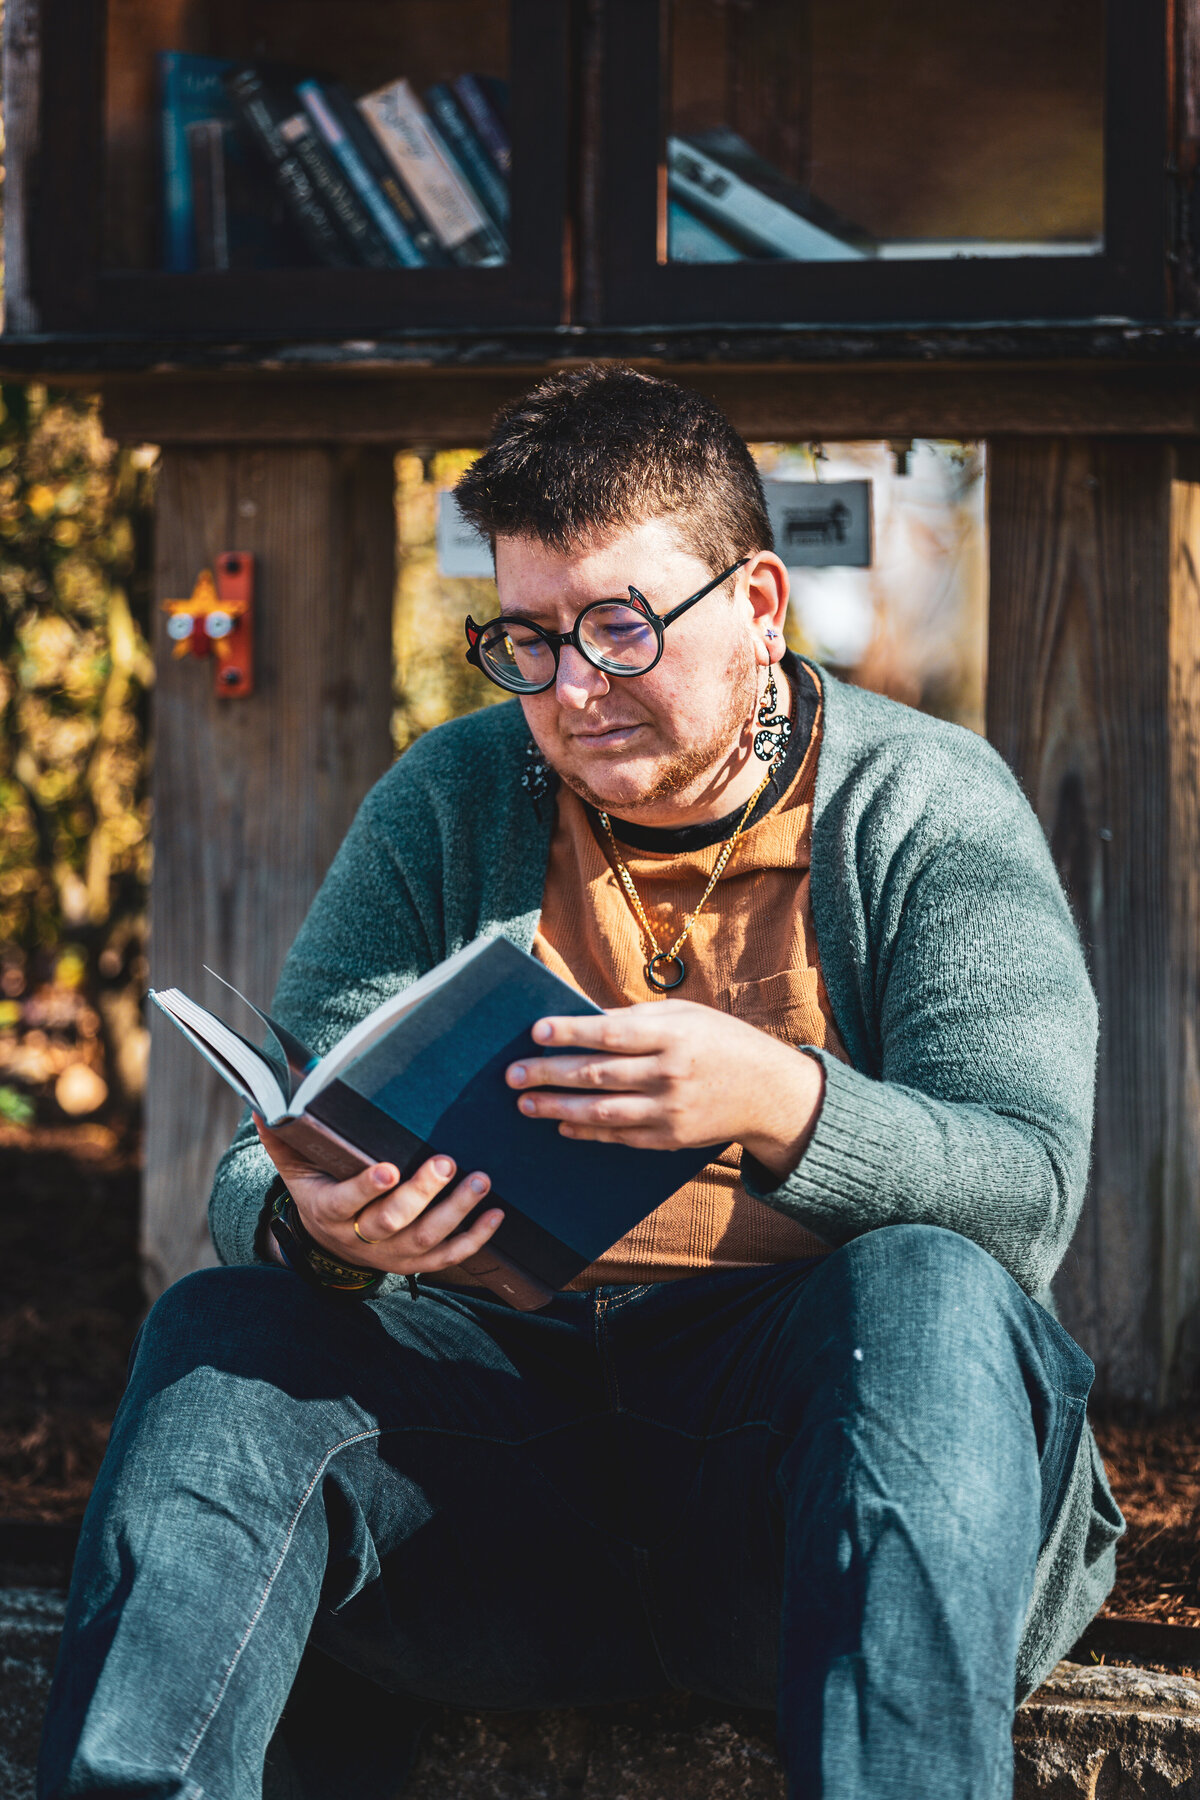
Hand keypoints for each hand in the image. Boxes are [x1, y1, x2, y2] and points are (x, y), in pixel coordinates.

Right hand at [253, 1119, 502, 1275]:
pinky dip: (475, 1238)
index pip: (346, 1203)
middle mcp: (360, 1238)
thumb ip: (283, 1138)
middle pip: (392, 1222)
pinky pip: (448, 1257)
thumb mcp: (295, 1166)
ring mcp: (391, 1254)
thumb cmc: (318, 1188)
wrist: (328, 1242)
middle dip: (421, 1193)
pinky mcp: (415, 1262)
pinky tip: (495, 1214)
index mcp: (328, 1211)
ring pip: (425, 1239)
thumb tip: (263, 1105)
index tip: (389, 1168)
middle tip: (446, 1162)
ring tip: (480, 1181)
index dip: (367, 1188)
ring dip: (456, 1212)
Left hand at [505, 1000, 823, 1180]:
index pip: (610, 1034)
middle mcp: (670, 1074)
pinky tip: (563, 1126)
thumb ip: (636, 1018)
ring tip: (526, 1104)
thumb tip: (583, 1019)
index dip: (569, 1033)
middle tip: (512, 1075)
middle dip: (549, 1075)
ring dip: (559, 1109)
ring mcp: (670, 1111)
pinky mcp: (670, 1139)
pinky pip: (620, 1137)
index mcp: (673, 1035)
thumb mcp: (686, 1016)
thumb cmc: (721, 1041)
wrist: (769, 1092)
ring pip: (602, 1112)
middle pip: (597, 1075)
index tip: (535, 1031)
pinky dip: (588, 1132)